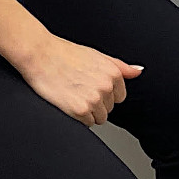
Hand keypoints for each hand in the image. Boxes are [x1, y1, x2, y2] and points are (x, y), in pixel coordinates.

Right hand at [17, 36, 142, 125]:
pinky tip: (68, 102)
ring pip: (99, 118)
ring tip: (73, 95)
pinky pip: (87, 124)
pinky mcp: (80, 110)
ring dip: (88, 112)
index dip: (104, 94)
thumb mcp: (97, 55)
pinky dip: (78, 118)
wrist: (40, 54)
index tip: (90, 86)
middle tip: (78, 89)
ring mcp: (94, 98)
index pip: (119, 97)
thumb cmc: (65, 54)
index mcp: (113, 73)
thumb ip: (120, 66)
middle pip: (109, 109)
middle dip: (96, 103)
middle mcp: (107, 86)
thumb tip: (138, 71)